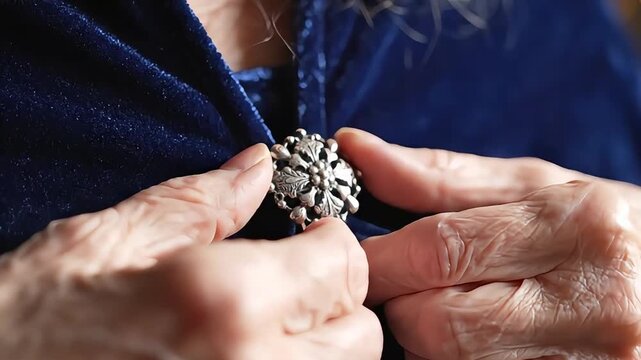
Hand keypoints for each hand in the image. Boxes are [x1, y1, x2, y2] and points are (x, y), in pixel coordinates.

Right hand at [0, 144, 381, 359]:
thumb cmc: (36, 317)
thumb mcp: (109, 241)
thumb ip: (200, 201)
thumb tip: (258, 167)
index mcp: (225, 302)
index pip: (345, 264)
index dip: (329, 242)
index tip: (305, 239)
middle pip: (361, 333)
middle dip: (335, 301)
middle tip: (290, 287)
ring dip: (322, 347)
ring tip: (268, 329)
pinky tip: (248, 354)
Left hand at [337, 128, 640, 359]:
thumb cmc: (601, 230)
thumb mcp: (535, 188)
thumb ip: (440, 176)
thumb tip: (354, 149)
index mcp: (579, 226)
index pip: (443, 249)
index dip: (383, 257)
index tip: (359, 257)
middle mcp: (594, 302)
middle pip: (436, 321)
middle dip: (403, 302)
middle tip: (411, 285)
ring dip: (427, 337)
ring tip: (456, 307)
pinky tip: (479, 338)